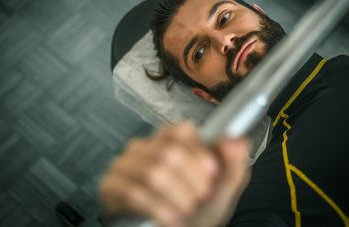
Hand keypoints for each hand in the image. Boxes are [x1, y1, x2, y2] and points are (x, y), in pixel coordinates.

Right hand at [100, 122, 250, 226]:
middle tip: (198, 199)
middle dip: (191, 183)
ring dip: (176, 198)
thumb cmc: (197, 210)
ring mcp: (125, 164)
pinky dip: (158, 209)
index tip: (211, 175)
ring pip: (152, 172)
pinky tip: (169, 219)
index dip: (199, 154)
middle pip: (169, 153)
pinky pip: (133, 193)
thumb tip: (238, 140)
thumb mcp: (222, 190)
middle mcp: (145, 147)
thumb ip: (233, 164)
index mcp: (170, 141)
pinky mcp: (110, 185)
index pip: (181, 131)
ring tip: (184, 211)